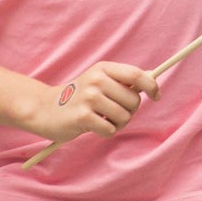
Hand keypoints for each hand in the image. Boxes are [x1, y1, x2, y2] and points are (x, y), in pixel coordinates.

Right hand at [25, 61, 158, 144]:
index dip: (151, 86)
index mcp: (103, 68)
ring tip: (104, 120)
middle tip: (115, 113)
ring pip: (124, 116)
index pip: (137, 75)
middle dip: (130, 111)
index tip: (156, 96)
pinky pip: (110, 129)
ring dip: (118, 123)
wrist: (44, 109)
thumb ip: (122, 81)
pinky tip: (94, 127)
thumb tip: (151, 80)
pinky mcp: (82, 116)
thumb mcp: (99, 81)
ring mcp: (89, 98)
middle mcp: (97, 80)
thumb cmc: (79, 97)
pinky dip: (107, 132)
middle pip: (133, 100)